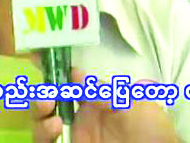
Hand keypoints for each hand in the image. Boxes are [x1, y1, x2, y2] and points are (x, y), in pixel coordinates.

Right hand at [32, 68, 178, 142]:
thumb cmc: (152, 132)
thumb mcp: (134, 103)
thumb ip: (105, 89)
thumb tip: (76, 75)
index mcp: (96, 99)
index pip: (69, 80)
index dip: (53, 67)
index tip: (37, 55)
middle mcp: (81, 115)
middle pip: (50, 98)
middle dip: (43, 90)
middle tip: (44, 91)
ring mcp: (74, 135)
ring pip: (42, 119)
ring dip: (38, 109)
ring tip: (48, 106)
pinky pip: (45, 141)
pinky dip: (42, 131)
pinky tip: (54, 124)